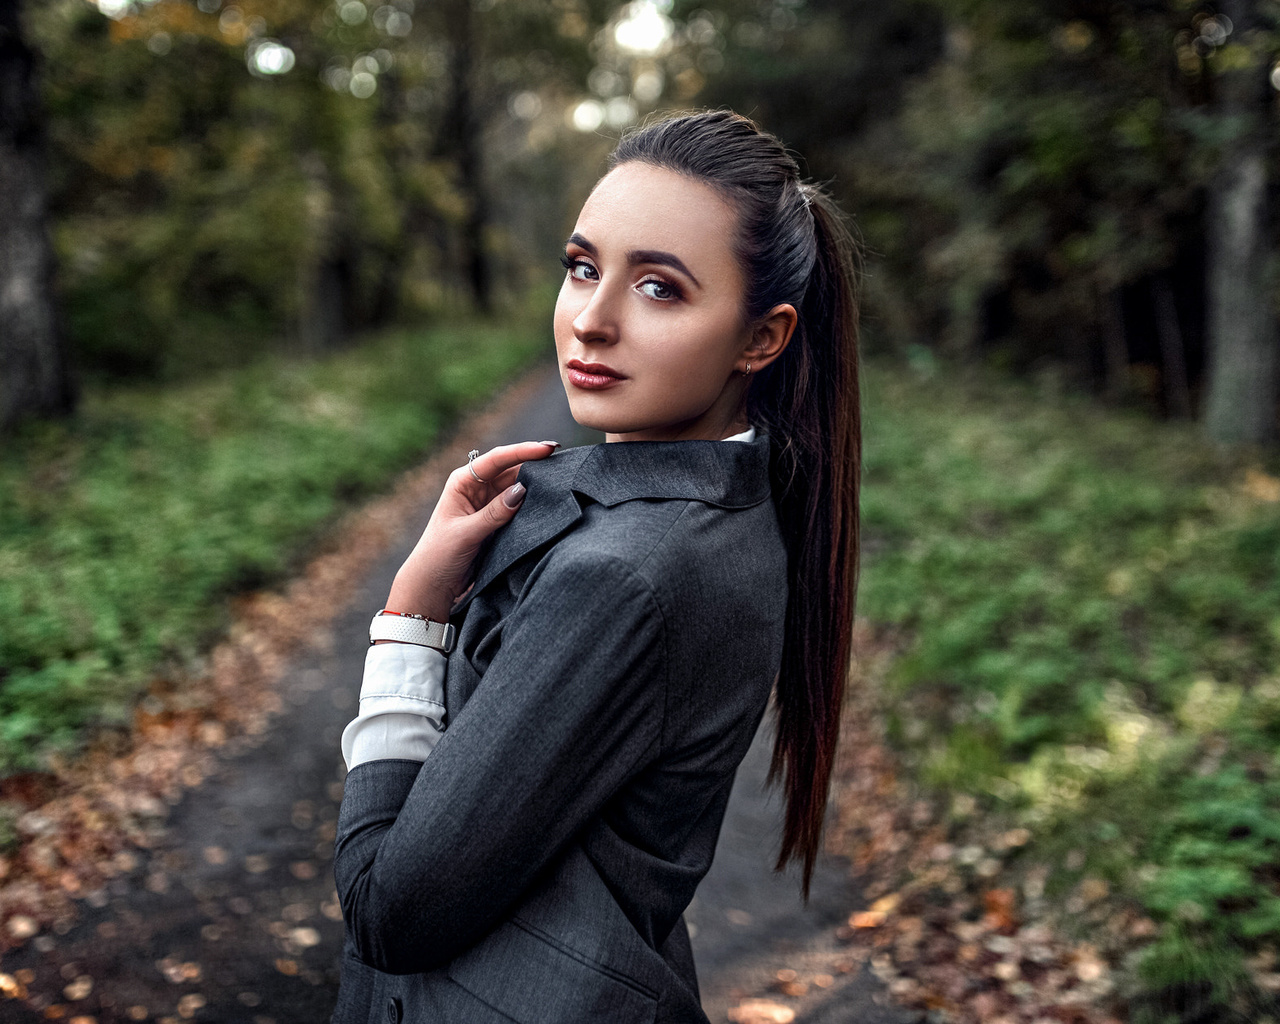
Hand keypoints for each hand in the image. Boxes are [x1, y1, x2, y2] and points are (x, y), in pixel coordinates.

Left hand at [384, 441, 559, 620]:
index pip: (497, 460)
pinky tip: (550, 500)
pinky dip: (534, 503)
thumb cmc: (439, 555)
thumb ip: (495, 513)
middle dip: (535, 464)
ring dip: (537, 484)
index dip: (522, 451)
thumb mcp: (466, 533)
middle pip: (511, 469)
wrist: (434, 584)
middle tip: (562, 461)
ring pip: (518, 487)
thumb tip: (522, 490)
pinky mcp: (499, 520)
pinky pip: (520, 507)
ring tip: (561, 479)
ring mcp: (489, 504)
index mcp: (463, 482)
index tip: (546, 449)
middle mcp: (477, 488)